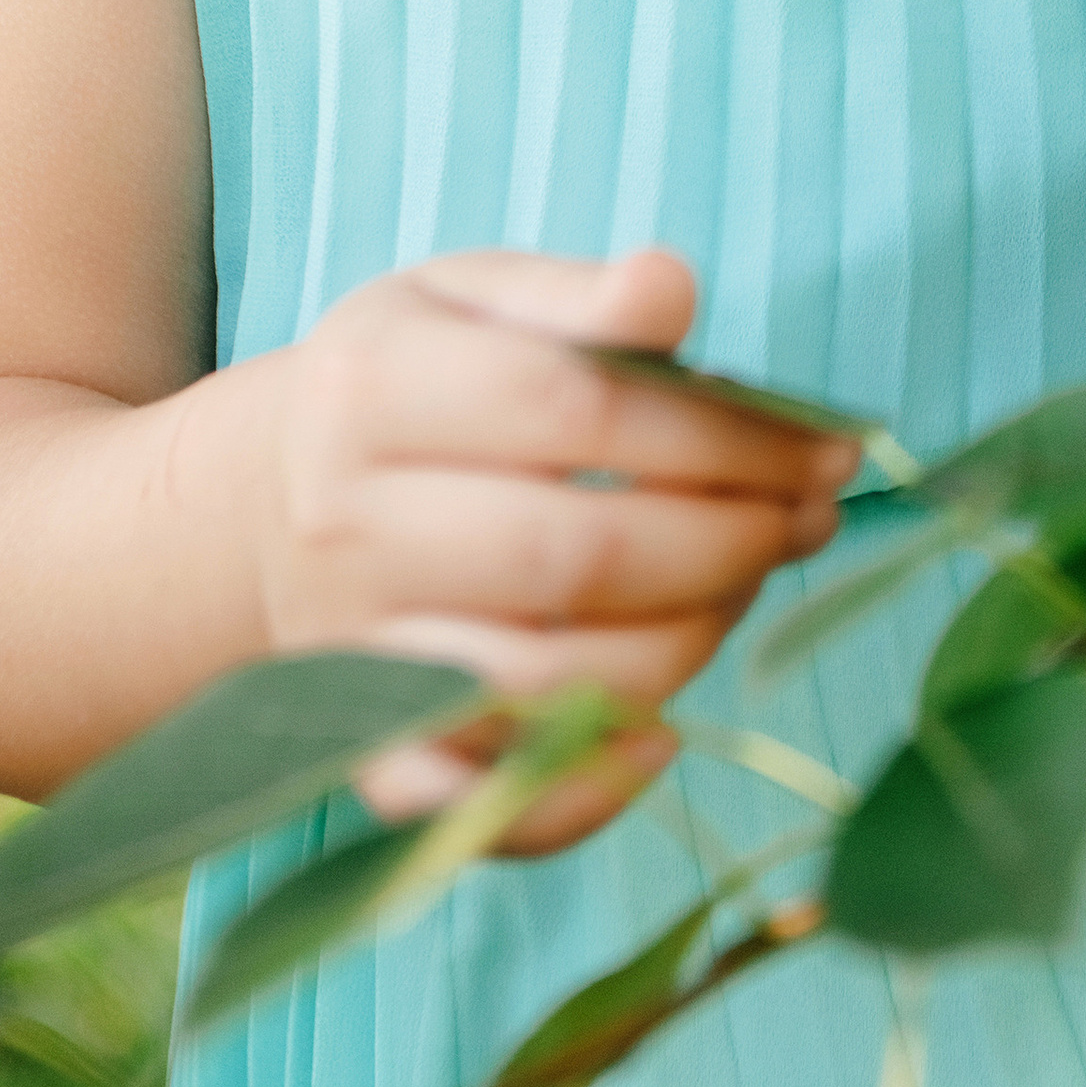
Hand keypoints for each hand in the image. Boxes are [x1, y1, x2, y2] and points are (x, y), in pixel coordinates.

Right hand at [224, 245, 853, 852]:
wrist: (262, 512)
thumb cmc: (406, 386)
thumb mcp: (467, 300)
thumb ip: (575, 298)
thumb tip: (670, 284)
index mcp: (374, 386)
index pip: (575, 411)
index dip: (722, 436)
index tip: (824, 446)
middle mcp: (350, 527)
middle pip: (575, 554)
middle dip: (728, 543)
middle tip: (807, 520)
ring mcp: (352, 653)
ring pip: (549, 683)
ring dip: (689, 646)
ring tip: (748, 589)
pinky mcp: (365, 757)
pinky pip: (483, 802)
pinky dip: (585, 789)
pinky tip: (663, 738)